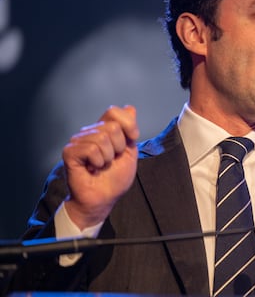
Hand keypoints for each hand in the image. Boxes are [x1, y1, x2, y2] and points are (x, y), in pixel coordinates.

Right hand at [62, 105, 139, 229]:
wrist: (103, 199)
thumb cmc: (115, 179)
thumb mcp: (130, 152)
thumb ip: (130, 131)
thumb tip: (129, 108)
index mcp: (105, 130)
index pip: (114, 111)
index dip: (128, 124)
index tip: (132, 139)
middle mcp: (90, 132)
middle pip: (112, 126)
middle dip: (119, 147)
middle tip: (111, 160)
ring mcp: (79, 141)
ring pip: (102, 138)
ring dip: (108, 158)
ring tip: (101, 166)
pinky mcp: (70, 152)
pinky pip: (91, 149)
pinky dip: (97, 162)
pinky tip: (92, 168)